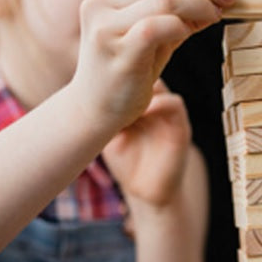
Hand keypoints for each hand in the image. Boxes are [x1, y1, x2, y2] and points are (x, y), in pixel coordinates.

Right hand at [71, 0, 233, 133]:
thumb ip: (181, 14)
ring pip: (164, 0)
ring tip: (216, 16)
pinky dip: (182, 25)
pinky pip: (158, 27)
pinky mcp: (117, 49)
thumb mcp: (156, 36)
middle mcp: (99, 2)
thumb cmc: (128, 71)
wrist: (95, 110)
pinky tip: (193, 31)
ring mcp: (105, 25)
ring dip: (199, 5)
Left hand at [102, 81, 191, 209]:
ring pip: (159, 84)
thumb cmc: (125, 163)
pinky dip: (160, 103)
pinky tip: (143, 110)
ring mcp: (168, 113)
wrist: (146, 191)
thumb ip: (103, 115)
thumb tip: (81, 95)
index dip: (115, 70)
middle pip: (144, 73)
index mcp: (138, 102)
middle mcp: (154, 103)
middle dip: (128, 72)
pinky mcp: (181, 127)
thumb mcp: (109, 135)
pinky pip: (175, 104)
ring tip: (125, 95)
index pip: (129, 74)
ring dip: (143, 86)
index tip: (97, 74)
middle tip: (110, 78)